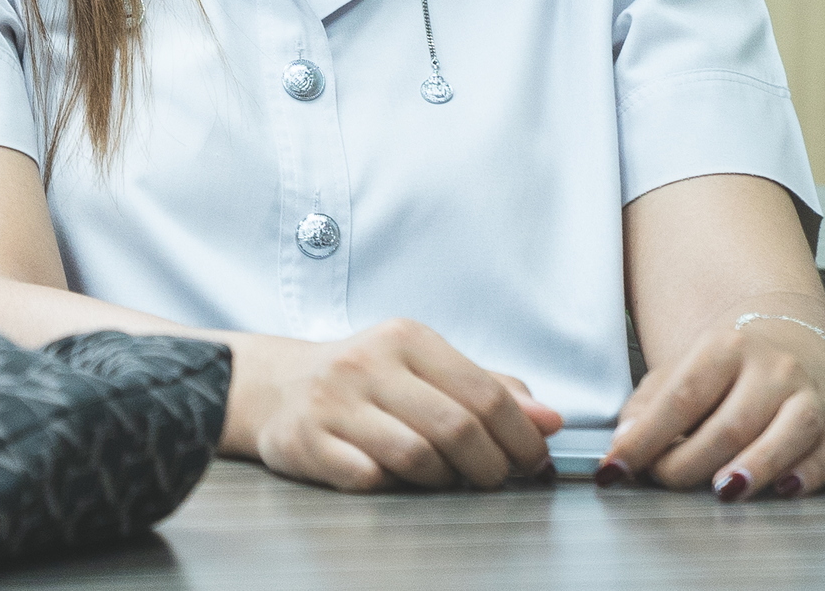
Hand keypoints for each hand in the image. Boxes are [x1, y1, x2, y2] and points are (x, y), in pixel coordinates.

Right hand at [231, 319, 562, 491]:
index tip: (532, 461)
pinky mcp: (305, 440)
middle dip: (491, 468)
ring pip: (418, 458)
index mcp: (405, 338)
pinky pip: (370, 478)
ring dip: (444, 481)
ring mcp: (332, 402)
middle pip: (458, 429)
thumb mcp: (426, 368)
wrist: (275, 387)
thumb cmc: (366, 382)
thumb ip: (490, 389)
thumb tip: (550, 422)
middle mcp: (366, 363)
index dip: (522, 439)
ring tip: (443, 478)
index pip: (486, 394)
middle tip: (494, 479)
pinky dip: (393, 486)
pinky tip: (394, 477)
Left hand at [603, 312, 824, 499]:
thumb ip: (649, 406)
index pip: (681, 397)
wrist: (793, 345)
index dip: (645, 436)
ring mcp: (811, 396)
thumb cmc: (726, 370)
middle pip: (731, 423)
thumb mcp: (681, 371)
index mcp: (725, 347)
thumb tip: (623, 444)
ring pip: (788, 434)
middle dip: (692, 461)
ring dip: (755, 466)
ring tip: (723, 491)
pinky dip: (809, 474)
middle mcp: (774, 368)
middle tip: (664, 481)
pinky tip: (783, 489)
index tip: (616, 467)